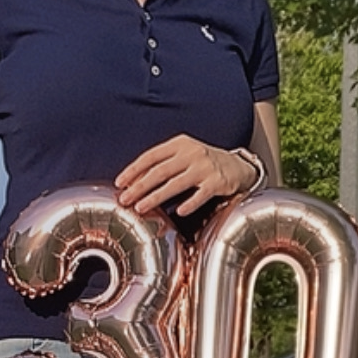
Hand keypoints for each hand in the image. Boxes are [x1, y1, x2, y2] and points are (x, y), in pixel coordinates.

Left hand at [115, 137, 256, 216]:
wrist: (238, 166)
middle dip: (139, 186)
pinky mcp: (218, 182)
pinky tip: (178, 213)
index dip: (133, 169)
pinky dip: (190, 203)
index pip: (151, 156)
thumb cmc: (203, 163)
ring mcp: (205, 167)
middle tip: (125, 199)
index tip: (120, 183)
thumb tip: (133, 182)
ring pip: (176, 184)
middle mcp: (192, 153)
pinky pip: (201, 195)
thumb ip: (162, 165)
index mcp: (179, 144)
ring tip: (141, 208)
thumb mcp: (183, 156)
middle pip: (160, 171)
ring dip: (156, 197)